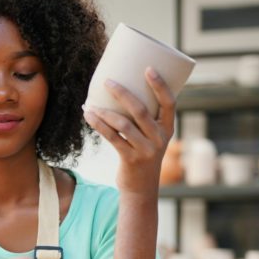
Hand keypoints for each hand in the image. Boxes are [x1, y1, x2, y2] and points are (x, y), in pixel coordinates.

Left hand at [84, 67, 175, 195]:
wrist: (141, 190)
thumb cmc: (143, 156)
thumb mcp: (151, 139)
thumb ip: (143, 121)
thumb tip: (119, 92)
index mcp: (167, 129)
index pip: (169, 103)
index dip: (160, 85)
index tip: (148, 68)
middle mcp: (159, 138)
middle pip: (141, 110)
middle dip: (123, 93)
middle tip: (107, 81)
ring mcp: (146, 150)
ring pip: (124, 124)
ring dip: (105, 112)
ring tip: (90, 103)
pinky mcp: (130, 159)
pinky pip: (112, 138)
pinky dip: (99, 125)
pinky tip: (89, 116)